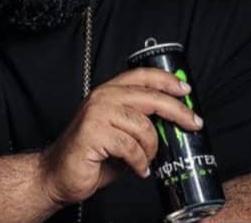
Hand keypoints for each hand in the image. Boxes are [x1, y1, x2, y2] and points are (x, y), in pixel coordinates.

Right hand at [38, 67, 202, 205]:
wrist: (57, 174)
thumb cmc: (90, 155)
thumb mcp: (121, 133)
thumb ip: (141, 123)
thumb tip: (174, 123)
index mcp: (109, 92)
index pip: (141, 76)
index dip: (167, 80)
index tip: (186, 90)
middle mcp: (102, 98)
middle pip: (150, 97)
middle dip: (177, 111)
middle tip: (193, 124)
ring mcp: (97, 114)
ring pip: (143, 126)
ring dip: (151, 148)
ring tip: (146, 160)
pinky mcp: (93, 133)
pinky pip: (131, 147)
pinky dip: (139, 162)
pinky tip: (137, 169)